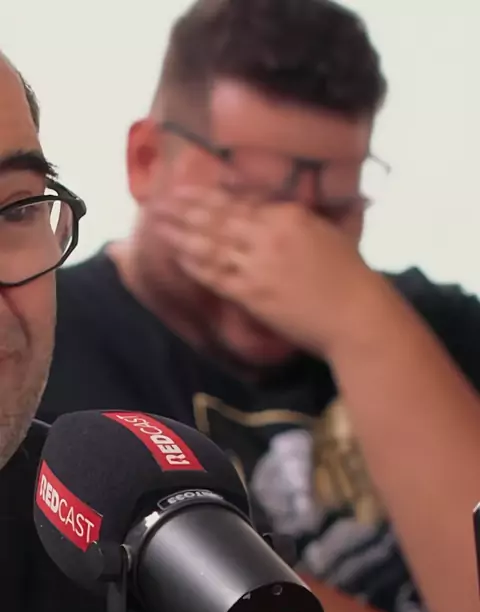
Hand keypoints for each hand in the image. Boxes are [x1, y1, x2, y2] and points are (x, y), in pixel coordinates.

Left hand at [155, 186, 381, 356]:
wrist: (357, 314)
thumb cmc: (351, 277)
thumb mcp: (327, 234)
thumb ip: (298, 221)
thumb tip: (277, 214)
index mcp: (289, 214)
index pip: (240, 201)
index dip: (209, 195)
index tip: (186, 189)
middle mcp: (268, 233)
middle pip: (217, 217)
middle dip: (183, 209)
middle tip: (156, 201)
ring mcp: (258, 264)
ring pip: (210, 244)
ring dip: (180, 233)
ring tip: (156, 225)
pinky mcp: (252, 293)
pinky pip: (216, 276)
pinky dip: (195, 265)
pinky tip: (177, 257)